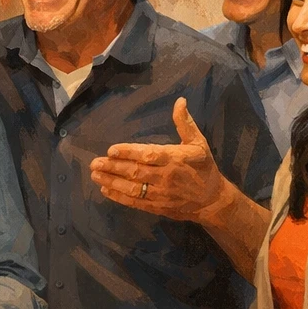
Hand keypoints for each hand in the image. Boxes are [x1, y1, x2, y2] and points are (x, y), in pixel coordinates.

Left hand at [90, 99, 233, 222]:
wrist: (212, 201)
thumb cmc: (204, 167)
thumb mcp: (198, 142)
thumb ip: (185, 123)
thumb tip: (179, 101)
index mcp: (175, 159)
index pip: (149, 155)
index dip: (129, 153)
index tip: (111, 150)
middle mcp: (166, 177)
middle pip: (136, 172)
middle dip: (113, 167)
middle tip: (95, 163)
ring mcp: (160, 194)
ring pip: (133, 189)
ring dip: (112, 182)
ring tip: (95, 175)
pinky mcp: (157, 207)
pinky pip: (136, 202)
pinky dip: (119, 197)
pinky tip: (105, 190)